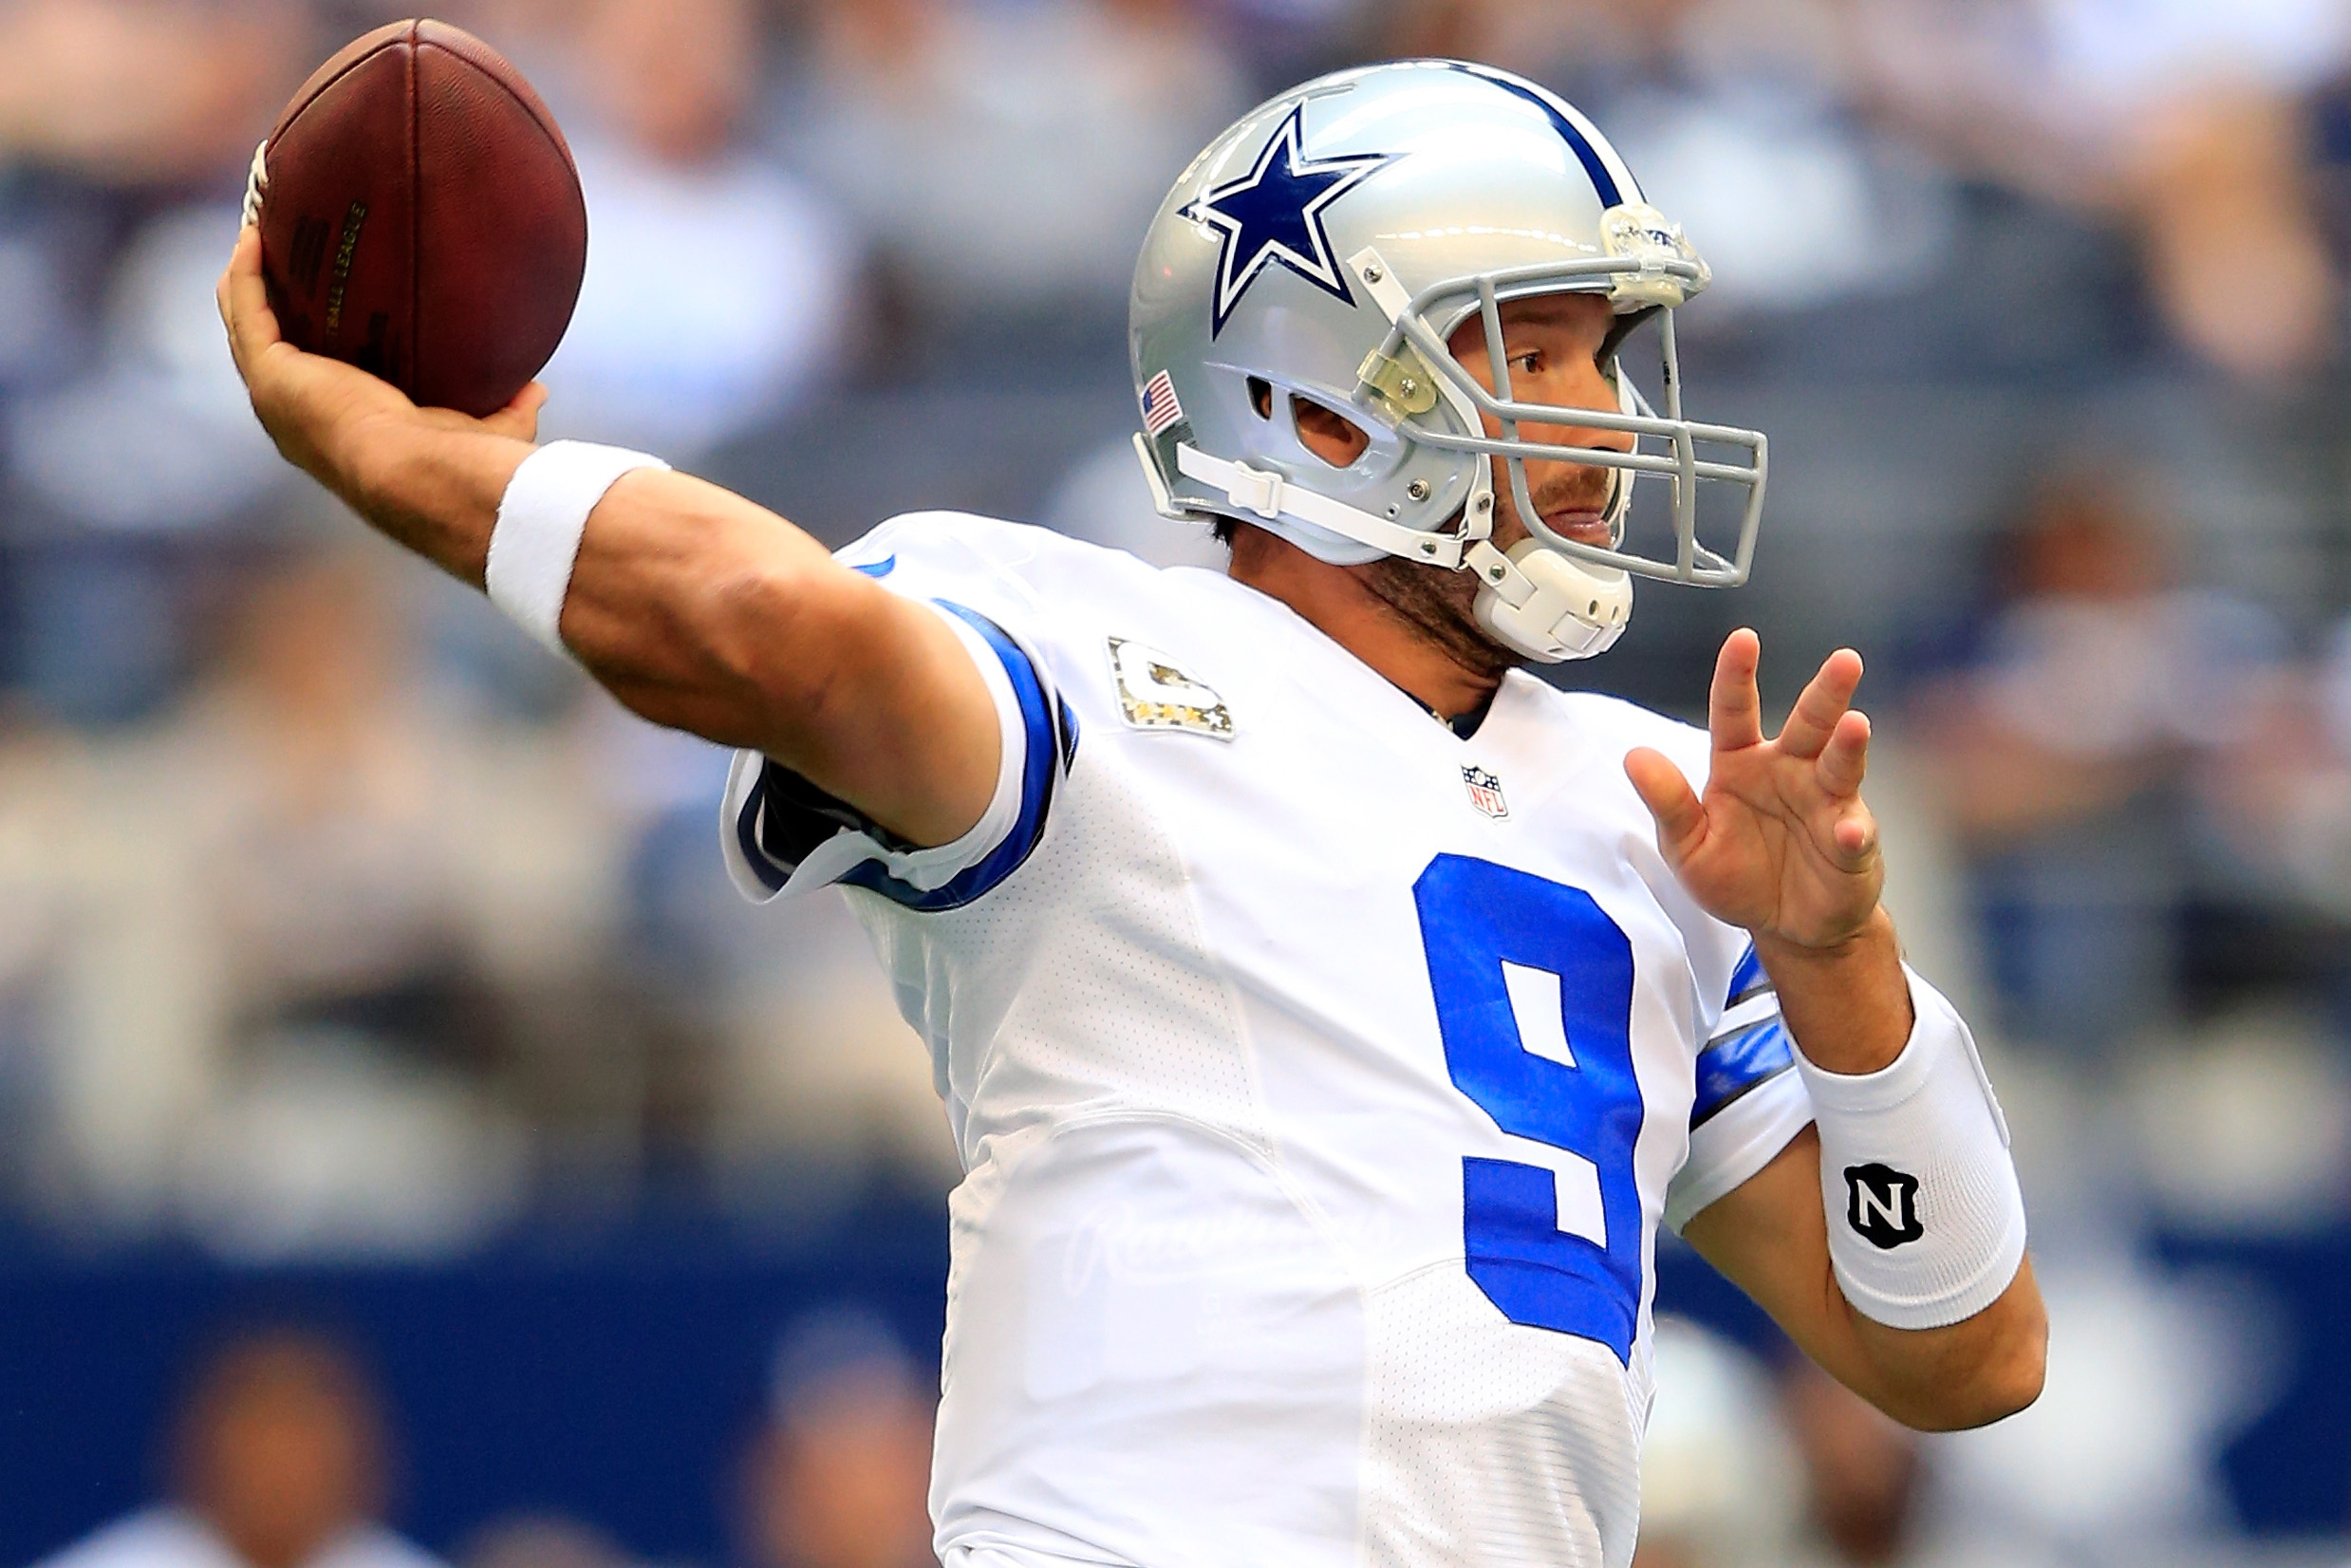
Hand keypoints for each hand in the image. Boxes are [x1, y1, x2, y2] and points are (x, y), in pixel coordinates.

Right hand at [216, 225, 544, 501]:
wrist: (422, 475)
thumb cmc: (457, 463)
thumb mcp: (484, 429)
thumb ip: (507, 409)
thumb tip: (535, 388)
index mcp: (335, 431)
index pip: (311, 380)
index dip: (307, 341)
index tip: (321, 300)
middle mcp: (293, 416)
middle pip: (265, 347)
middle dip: (266, 300)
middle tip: (275, 251)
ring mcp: (274, 394)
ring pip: (244, 324)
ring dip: (246, 277)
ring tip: (257, 230)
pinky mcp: (270, 371)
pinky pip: (246, 307)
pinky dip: (246, 271)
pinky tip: (256, 232)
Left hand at [1625, 629, 1882, 951]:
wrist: (1785, 927)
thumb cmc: (1737, 877)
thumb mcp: (1688, 845)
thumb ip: (1668, 803)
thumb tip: (1635, 758)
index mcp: (1741, 764)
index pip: (1735, 712)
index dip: (1737, 676)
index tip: (1743, 639)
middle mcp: (1789, 771)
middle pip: (1808, 723)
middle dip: (1826, 692)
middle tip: (1845, 661)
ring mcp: (1826, 802)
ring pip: (1841, 764)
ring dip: (1849, 745)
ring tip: (1855, 725)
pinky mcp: (1852, 841)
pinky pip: (1854, 832)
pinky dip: (1853, 831)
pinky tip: (1850, 832)